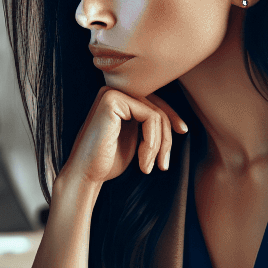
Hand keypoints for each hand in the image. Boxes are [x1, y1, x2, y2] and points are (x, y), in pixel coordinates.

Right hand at [60, 88, 186, 189]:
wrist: (86, 176)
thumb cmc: (108, 162)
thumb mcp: (135, 139)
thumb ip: (149, 125)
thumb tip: (178, 121)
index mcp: (118, 100)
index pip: (153, 102)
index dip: (171, 117)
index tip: (182, 132)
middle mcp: (113, 92)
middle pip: (157, 107)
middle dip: (166, 138)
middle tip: (163, 164)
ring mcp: (111, 93)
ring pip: (156, 114)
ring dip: (158, 145)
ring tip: (148, 166)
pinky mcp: (112, 100)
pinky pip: (150, 117)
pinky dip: (152, 142)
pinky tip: (143, 161)